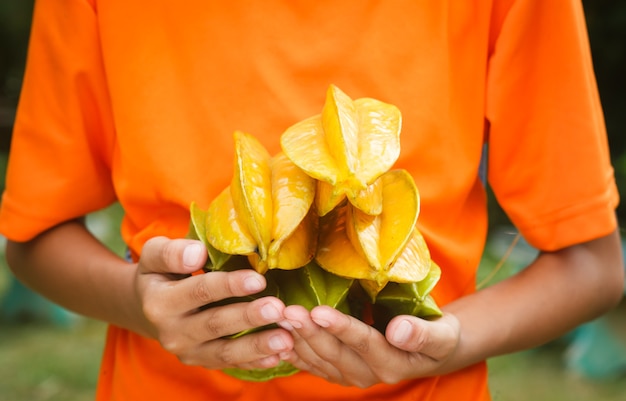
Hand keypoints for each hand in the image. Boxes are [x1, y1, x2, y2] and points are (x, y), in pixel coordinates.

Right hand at [133, 236, 293, 369]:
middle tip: (278, 309)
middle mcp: (172, 332)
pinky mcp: (203, 362)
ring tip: (285, 340)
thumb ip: (172, 253)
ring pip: (225, 351)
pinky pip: (231, 363)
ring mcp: (188, 351)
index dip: (229, 286)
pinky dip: (255, 362)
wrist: (147, 307)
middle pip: (215, 324)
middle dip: (249, 317)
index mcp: (160, 302)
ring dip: (257, 346)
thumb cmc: (161, 272)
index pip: (199, 292)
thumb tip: (198, 253)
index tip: (258, 280)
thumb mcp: (155, 256)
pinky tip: (278, 356)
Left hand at [279, 305, 459, 386]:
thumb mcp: (441, 334)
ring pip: (319, 359)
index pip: (363, 342)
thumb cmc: (438, 336)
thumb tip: (399, 330)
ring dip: (297, 339)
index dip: (340, 327)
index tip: (318, 310)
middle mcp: (369, 374)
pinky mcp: (339, 372)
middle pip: (334, 352)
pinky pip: (313, 365)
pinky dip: (294, 352)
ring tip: (279, 317)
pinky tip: (277, 339)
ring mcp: (351, 376)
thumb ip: (421, 334)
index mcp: (393, 363)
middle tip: (287, 311)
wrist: (430, 351)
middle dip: (309, 332)